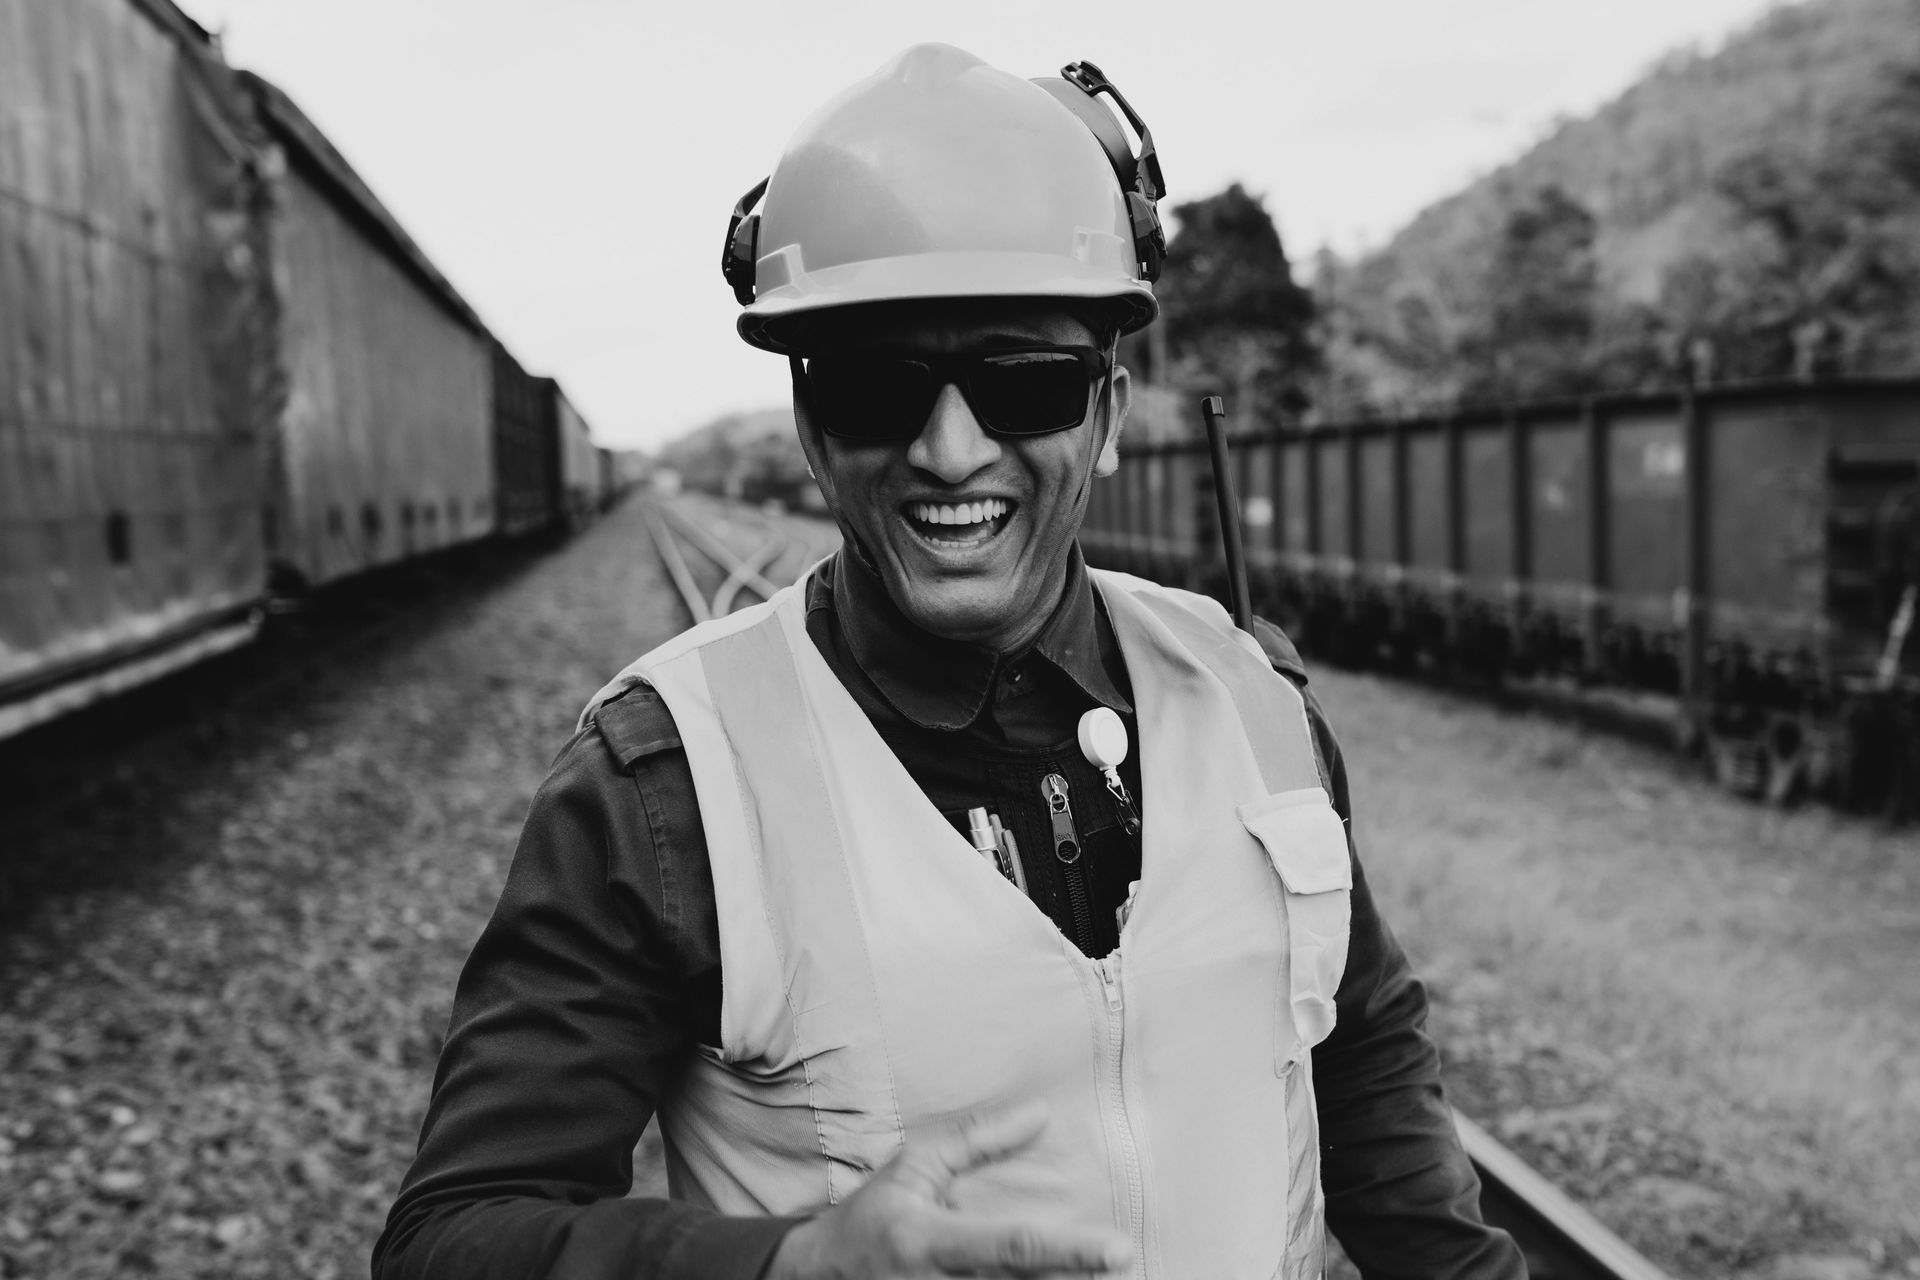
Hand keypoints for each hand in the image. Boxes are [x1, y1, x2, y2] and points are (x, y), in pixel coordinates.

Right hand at [763, 1101, 1130, 1278]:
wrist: (817, 1279)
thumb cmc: (874, 1217)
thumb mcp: (914, 1166)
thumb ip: (976, 1138)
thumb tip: (1040, 1113)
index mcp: (932, 1242)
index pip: (1014, 1246)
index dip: (1071, 1251)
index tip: (1120, 1249)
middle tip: (1127, 1267)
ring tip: (1103, 1279)